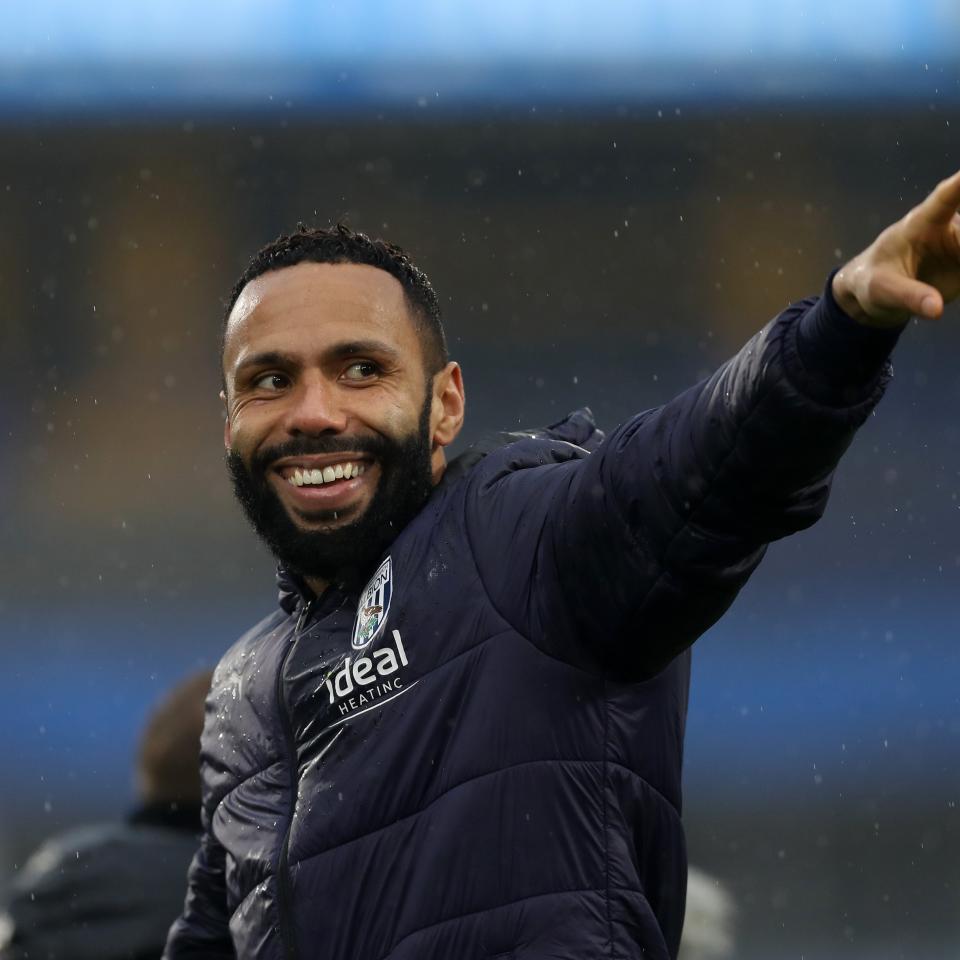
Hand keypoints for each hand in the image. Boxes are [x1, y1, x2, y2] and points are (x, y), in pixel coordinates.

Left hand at [832, 170, 959, 327]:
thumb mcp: (882, 290)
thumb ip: (909, 296)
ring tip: (957, 270)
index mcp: (919, 225)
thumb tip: (936, 309)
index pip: (945, 198)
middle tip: (959, 253)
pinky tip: (959, 281)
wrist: (872, 297)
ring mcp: (959, 246)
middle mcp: (946, 229)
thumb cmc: (871, 282)